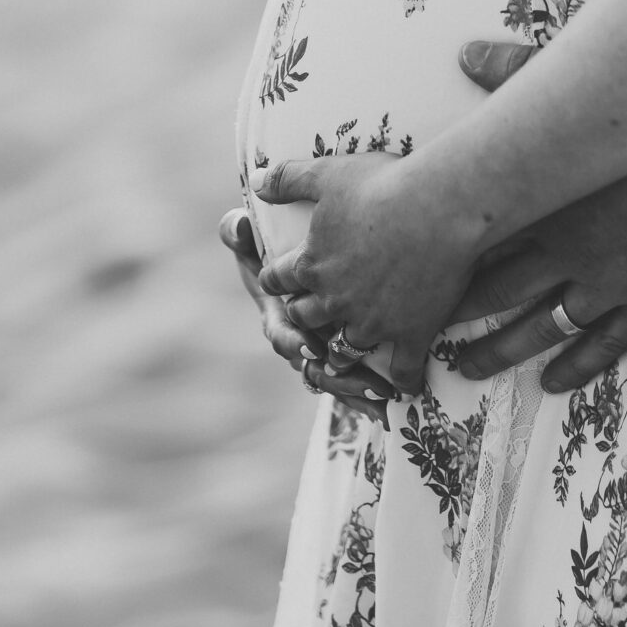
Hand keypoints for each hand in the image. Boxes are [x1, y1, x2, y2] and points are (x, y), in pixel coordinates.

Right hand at [218, 207, 391, 421]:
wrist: (299, 255)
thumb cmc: (274, 248)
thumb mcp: (252, 236)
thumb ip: (237, 230)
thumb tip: (236, 226)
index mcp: (277, 314)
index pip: (281, 334)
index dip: (294, 342)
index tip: (312, 345)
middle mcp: (297, 338)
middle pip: (313, 366)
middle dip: (338, 377)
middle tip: (364, 382)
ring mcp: (318, 348)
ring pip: (333, 378)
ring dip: (356, 389)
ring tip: (383, 396)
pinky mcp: (340, 351)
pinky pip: (349, 379)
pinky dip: (365, 391)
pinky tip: (390, 400)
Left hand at [254, 153, 477, 393]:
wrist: (440, 208)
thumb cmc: (384, 185)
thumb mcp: (328, 173)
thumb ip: (289, 179)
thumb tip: (257, 182)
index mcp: (310, 265)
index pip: (276, 279)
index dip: (276, 277)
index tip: (279, 278)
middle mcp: (333, 300)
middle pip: (305, 317)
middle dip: (304, 314)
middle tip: (312, 311)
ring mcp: (371, 323)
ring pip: (345, 349)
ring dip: (343, 350)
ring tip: (348, 349)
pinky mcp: (409, 334)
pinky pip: (401, 371)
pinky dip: (401, 380)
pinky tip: (406, 383)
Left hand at [444, 39, 626, 390]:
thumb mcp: (591, 89)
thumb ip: (521, 73)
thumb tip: (467, 52)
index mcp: (551, 197)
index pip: (480, 238)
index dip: (441, 261)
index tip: (411, 279)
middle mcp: (571, 248)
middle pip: (498, 292)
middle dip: (458, 317)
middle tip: (422, 337)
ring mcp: (612, 280)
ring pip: (542, 327)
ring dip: (501, 352)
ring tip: (468, 369)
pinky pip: (604, 344)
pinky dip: (575, 367)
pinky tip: (552, 384)